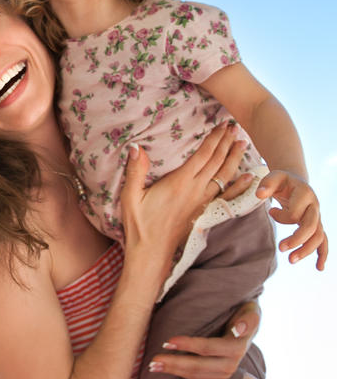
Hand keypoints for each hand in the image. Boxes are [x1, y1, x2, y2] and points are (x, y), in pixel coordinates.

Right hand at [121, 123, 247, 258]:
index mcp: (179, 184)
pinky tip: (248, 177)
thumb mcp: (130, 196)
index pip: (202, 156)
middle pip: (216, 163)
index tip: (222, 125)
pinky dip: (239, 185)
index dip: (213, 139)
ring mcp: (202, 203)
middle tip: (236, 126)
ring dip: (234, 159)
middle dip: (226, 143)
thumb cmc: (139, 225)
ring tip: (243, 143)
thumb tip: (136, 146)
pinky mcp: (204, 212)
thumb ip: (135, 171)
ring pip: (224, 177)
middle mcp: (195, 191)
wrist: (151, 253)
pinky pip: (226, 196)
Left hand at [148, 301, 259, 378]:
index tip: (168, 341)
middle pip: (199, 366)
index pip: (207, 348)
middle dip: (175, 363)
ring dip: (174, 373)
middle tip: (154, 360)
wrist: (248, 325)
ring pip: (196, 376)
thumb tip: (238, 329)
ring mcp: (223, 374)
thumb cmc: (245, 315)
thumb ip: (248, 321)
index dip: (188, 345)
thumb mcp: (251, 312)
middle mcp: (230, 364)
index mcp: (235, 348)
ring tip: (153, 367)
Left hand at [256, 169, 327, 268]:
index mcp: (305, 194)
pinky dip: (322, 254)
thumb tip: (259, 194)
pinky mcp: (317, 225)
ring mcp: (317, 217)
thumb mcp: (273, 177)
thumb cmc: (281, 180)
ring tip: (291, 260)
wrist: (295, 181)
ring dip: (306, 250)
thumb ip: (266, 184)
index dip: (281, 217)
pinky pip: (323, 241)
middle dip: (297, 240)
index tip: (271, 211)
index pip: (295, 213)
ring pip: (318, 237)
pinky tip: (319, 267)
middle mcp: (314, 206)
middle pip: (311, 227)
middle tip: (281, 249)